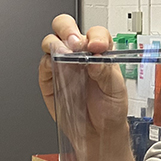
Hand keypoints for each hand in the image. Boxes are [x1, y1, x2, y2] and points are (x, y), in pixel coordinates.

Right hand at [39, 16, 128, 157]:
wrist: (100, 132)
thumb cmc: (110, 108)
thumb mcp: (116, 89)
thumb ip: (105, 71)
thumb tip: (95, 57)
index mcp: (98, 52)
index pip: (94, 32)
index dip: (95, 35)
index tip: (97, 46)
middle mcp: (78, 54)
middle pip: (66, 27)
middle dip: (67, 29)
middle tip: (75, 43)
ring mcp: (62, 65)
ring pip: (51, 41)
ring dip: (56, 44)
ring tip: (66, 56)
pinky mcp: (49, 79)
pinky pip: (43, 64)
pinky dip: (47, 62)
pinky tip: (55, 67)